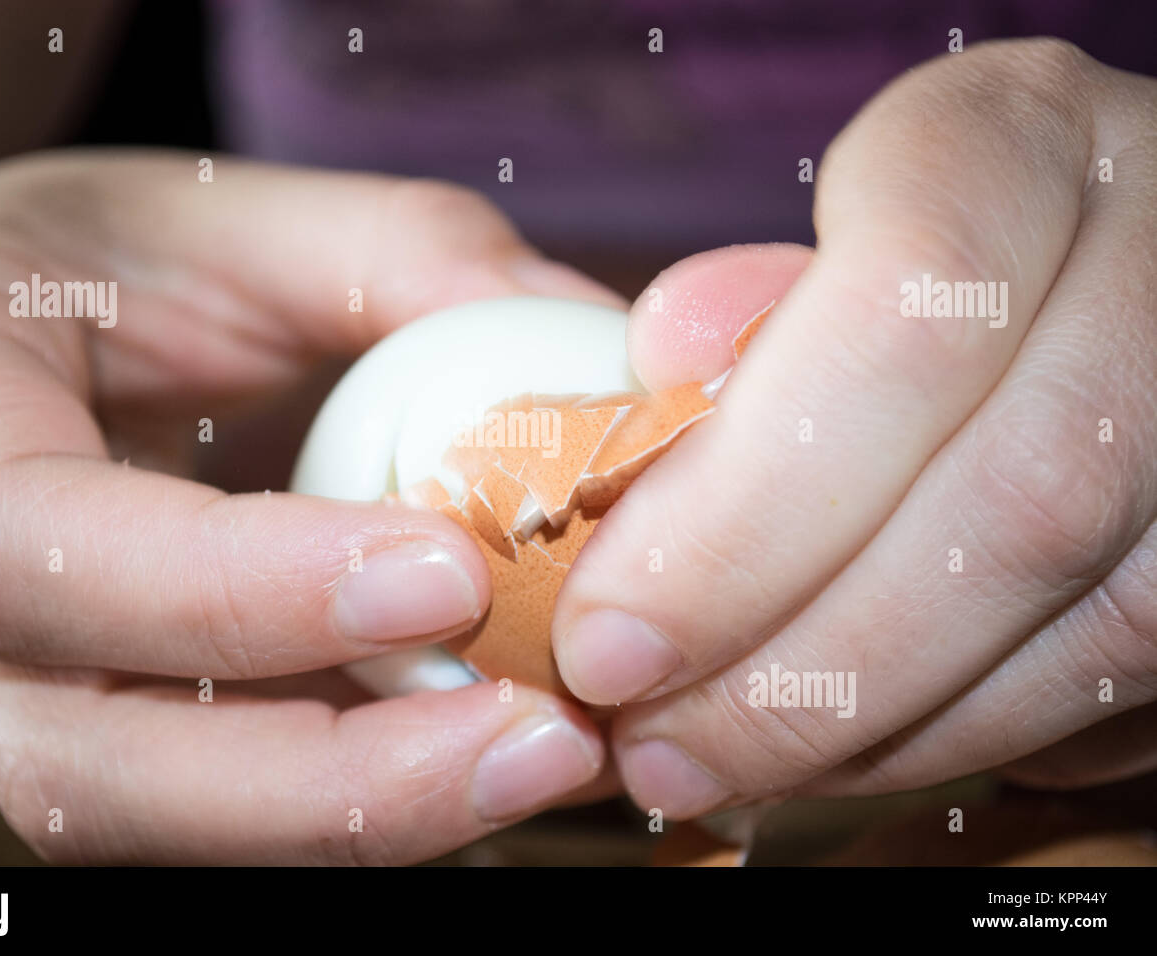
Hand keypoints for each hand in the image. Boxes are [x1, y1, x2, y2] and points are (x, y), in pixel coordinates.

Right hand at [0, 152, 615, 860]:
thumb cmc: (71, 268)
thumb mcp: (212, 214)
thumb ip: (395, 256)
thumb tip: (596, 348)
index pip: (38, 554)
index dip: (239, 589)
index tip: (447, 573)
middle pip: (91, 772)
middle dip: (334, 784)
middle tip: (543, 735)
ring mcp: (14, 704)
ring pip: (164, 828)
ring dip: (369, 818)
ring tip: (551, 756)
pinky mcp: (103, 742)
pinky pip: (222, 814)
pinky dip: (366, 802)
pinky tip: (493, 751)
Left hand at [551, 39, 1156, 815]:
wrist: (1097, 275)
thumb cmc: (912, 252)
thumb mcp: (816, 236)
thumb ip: (746, 309)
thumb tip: (661, 366)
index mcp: (1017, 144)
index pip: (901, 321)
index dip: (741, 513)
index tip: (607, 637)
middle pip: (1016, 501)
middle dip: (803, 666)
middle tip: (654, 745)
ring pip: (1101, 624)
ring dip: (881, 731)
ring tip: (725, 766)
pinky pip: (1130, 680)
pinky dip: (969, 739)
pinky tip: (842, 750)